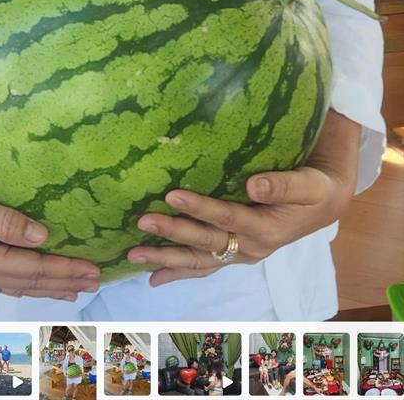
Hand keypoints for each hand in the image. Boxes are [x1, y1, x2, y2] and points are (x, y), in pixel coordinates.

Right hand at [0, 153, 99, 299]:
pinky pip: (6, 283)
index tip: (92, 268)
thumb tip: (43, 236)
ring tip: (74, 287)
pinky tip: (35, 283)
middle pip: (30, 282)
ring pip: (19, 286)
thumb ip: (5, 221)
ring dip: (49, 286)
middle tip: (95, 280)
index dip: (64, 269)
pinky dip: (28, 283)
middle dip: (63, 281)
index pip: (34, 268)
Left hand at [127, 110, 358, 286]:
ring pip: (200, 260)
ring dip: (167, 258)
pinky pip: (204, 266)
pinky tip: (153, 276)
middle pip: (206, 242)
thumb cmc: (314, 188)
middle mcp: (251, 247)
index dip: (200, 207)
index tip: (171, 194)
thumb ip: (282, 183)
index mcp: (267, 229)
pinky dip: (179, 271)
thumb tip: (253, 184)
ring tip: (135, 254)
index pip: (227, 217)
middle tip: (143, 222)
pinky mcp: (235, 253)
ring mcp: (241, 254)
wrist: (324, 204)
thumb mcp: (308, 183)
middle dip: (173, 233)